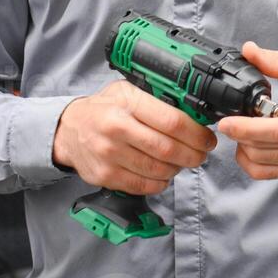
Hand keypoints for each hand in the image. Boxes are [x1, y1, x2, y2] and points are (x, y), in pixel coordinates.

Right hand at [52, 79, 216, 194]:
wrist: (69, 130)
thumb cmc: (104, 109)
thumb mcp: (128, 91)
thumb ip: (157, 99)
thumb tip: (194, 112)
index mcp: (126, 105)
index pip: (172, 122)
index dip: (197, 133)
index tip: (208, 138)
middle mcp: (116, 130)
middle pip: (168, 149)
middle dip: (194, 154)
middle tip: (202, 153)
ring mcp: (110, 156)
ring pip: (159, 170)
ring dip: (179, 168)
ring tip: (184, 162)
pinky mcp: (106, 176)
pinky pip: (144, 186)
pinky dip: (161, 182)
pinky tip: (165, 173)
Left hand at [215, 43, 277, 179]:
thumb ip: (273, 60)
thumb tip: (248, 51)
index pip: (276, 130)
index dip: (247, 129)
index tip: (226, 123)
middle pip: (263, 147)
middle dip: (240, 134)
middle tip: (232, 119)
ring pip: (261, 162)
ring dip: (243, 147)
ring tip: (242, 130)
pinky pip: (265, 173)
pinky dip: (249, 162)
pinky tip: (248, 146)